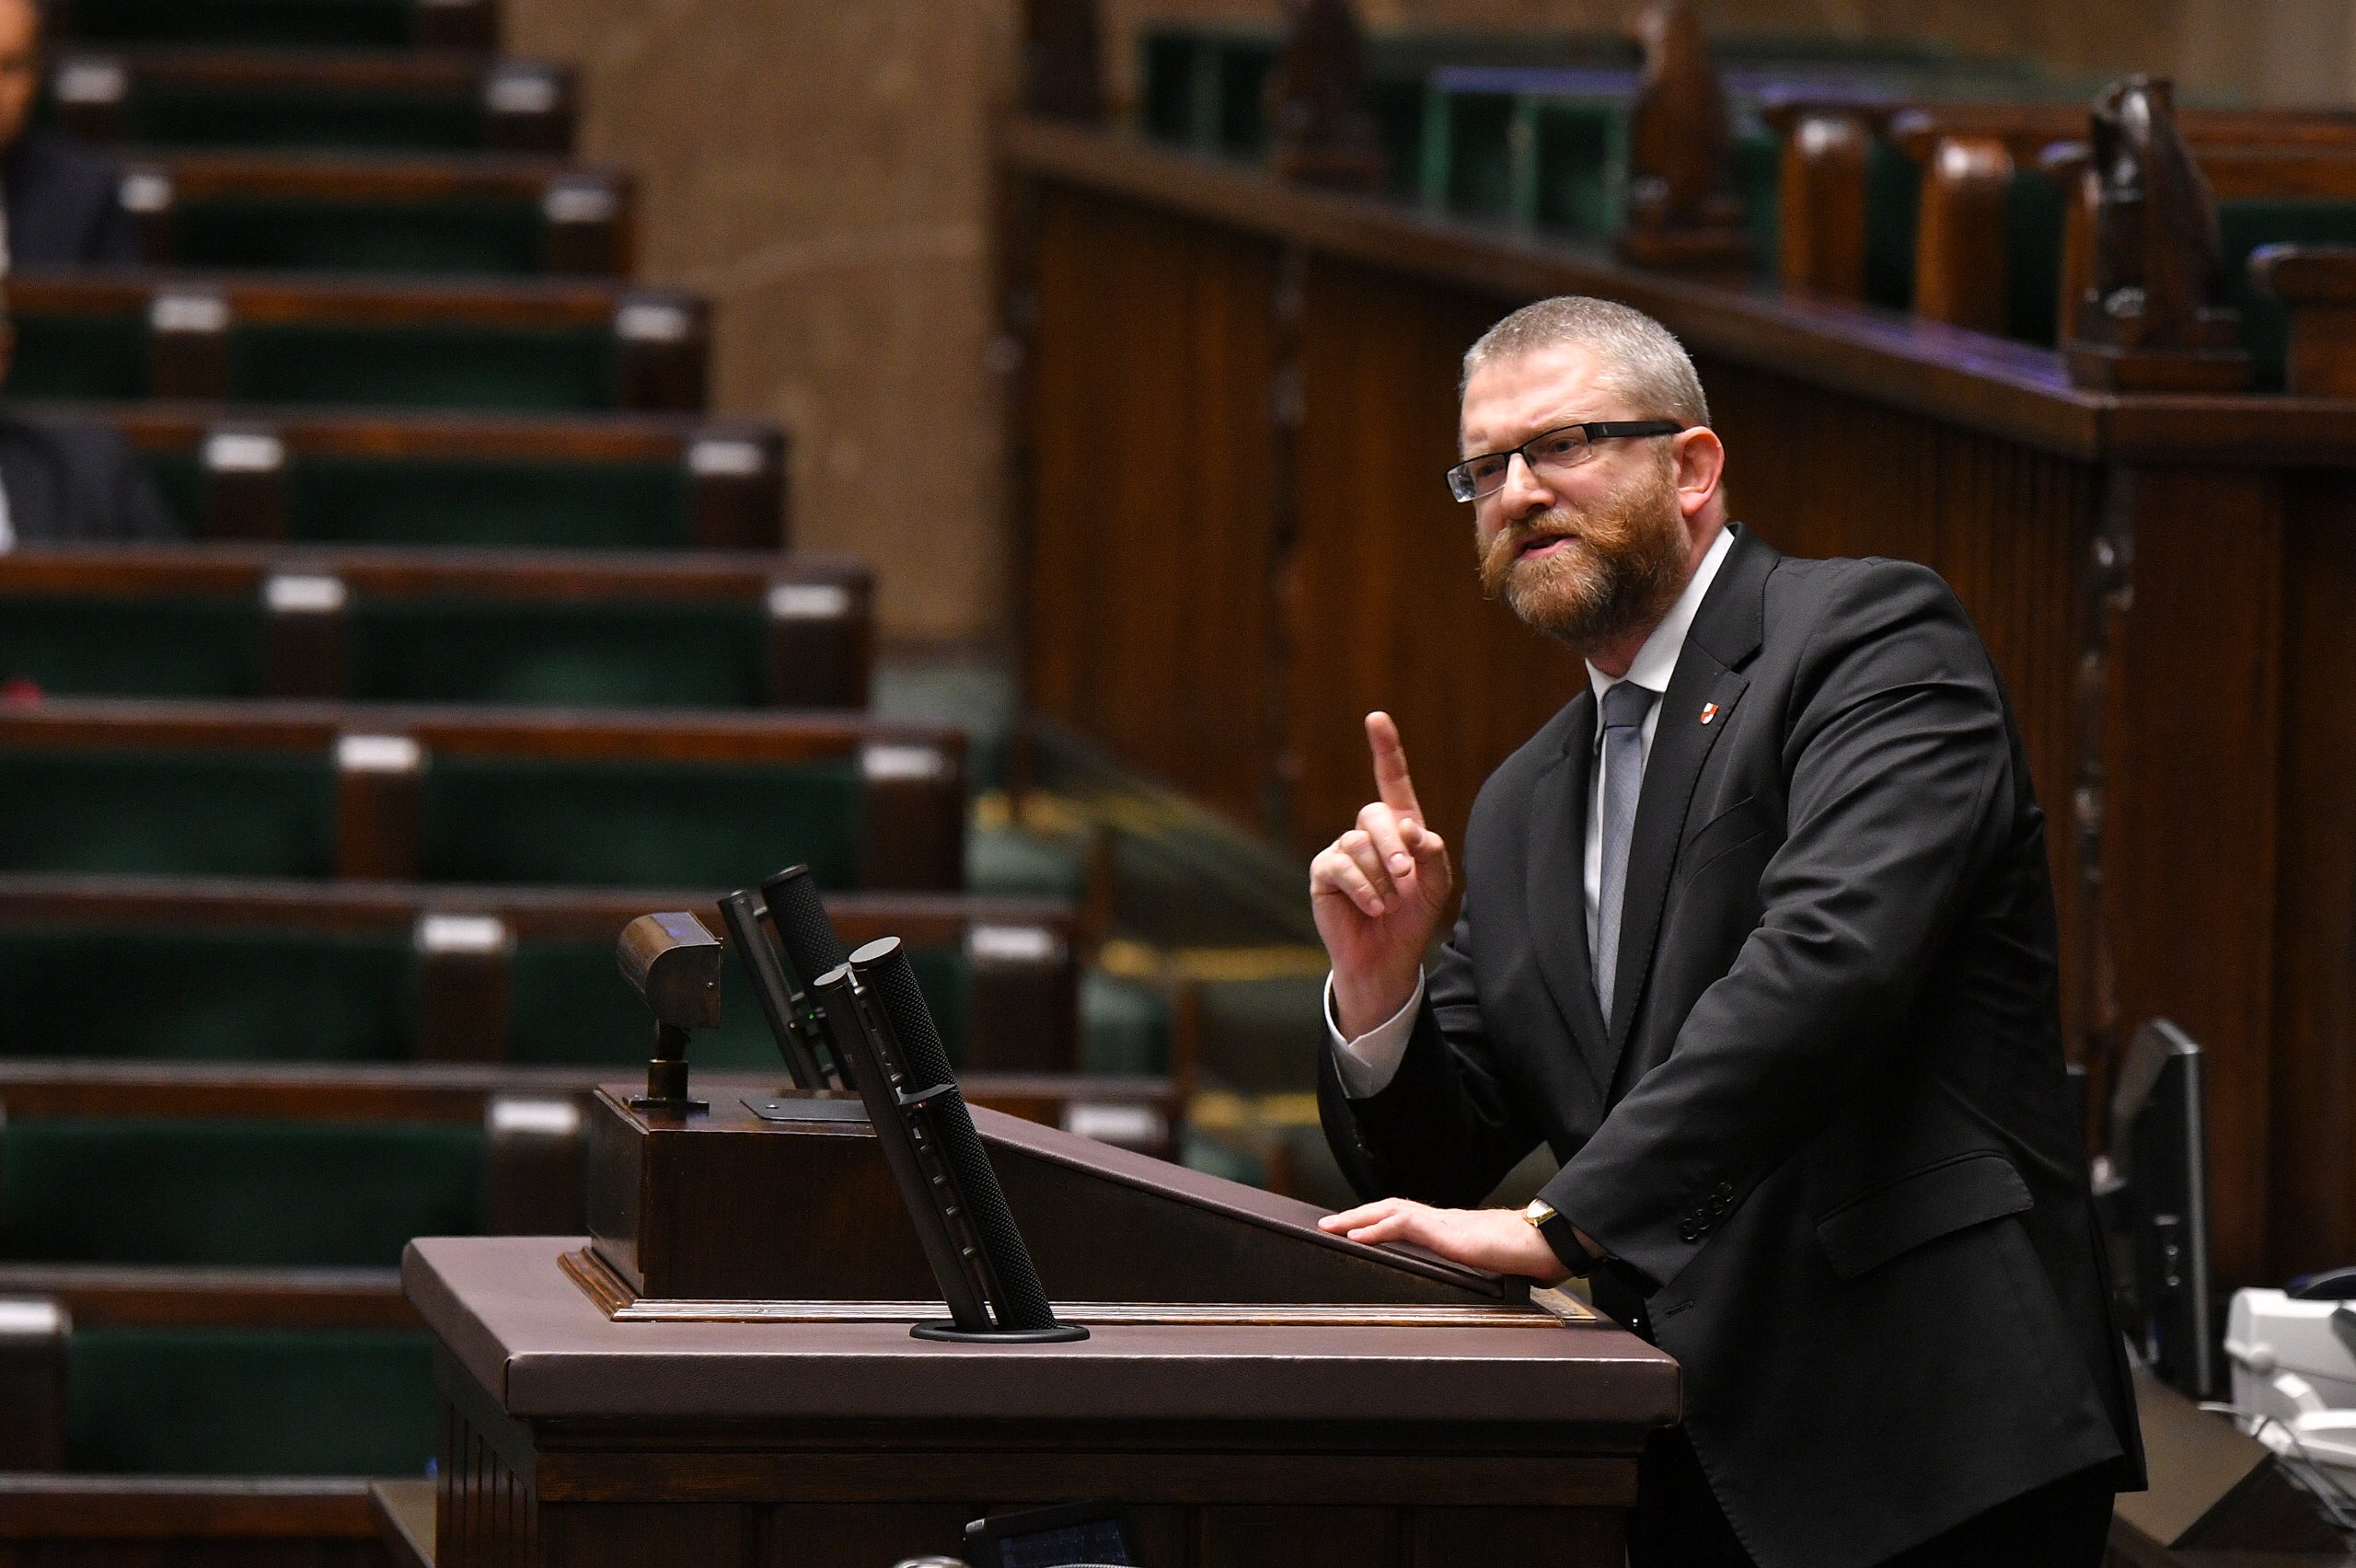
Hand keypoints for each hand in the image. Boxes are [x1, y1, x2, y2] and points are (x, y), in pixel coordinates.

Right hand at [1311, 712, 1453, 1034]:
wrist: (1388, 958)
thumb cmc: (1412, 919)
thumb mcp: (1435, 885)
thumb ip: (1430, 854)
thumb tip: (1412, 829)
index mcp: (1399, 828)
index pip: (1392, 781)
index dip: (1385, 749)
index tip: (1376, 718)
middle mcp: (1368, 834)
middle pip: (1377, 815)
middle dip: (1394, 847)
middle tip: (1408, 879)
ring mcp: (1343, 852)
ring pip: (1360, 844)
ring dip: (1382, 876)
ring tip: (1390, 903)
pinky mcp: (1325, 874)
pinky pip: (1342, 867)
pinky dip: (1363, 889)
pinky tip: (1373, 908)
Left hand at [1317, 1197, 1570, 1283]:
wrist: (1544, 1244)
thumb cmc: (1524, 1255)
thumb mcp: (1489, 1263)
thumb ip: (1474, 1266)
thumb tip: (1474, 1283)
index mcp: (1450, 1228)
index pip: (1406, 1216)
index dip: (1378, 1219)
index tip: (1355, 1226)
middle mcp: (1442, 1220)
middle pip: (1390, 1208)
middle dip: (1357, 1214)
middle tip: (1329, 1224)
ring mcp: (1443, 1223)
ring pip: (1391, 1210)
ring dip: (1358, 1217)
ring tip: (1333, 1226)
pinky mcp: (1445, 1232)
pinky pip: (1403, 1223)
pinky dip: (1376, 1228)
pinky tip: (1357, 1235)